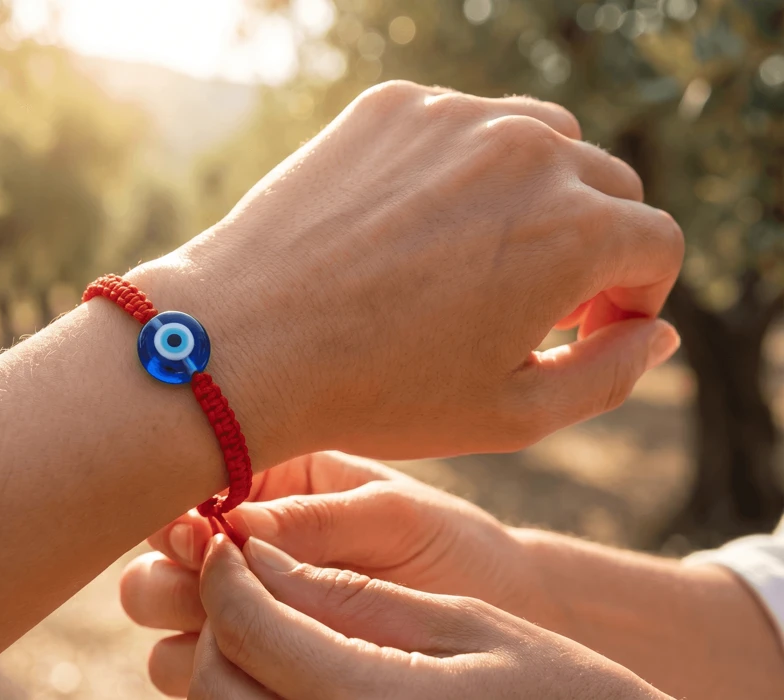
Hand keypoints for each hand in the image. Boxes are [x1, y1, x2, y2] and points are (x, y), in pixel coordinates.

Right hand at [121, 451, 543, 694]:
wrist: (500, 606)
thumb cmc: (450, 544)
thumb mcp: (390, 515)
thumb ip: (312, 516)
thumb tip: (232, 524)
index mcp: (266, 489)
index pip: (188, 497)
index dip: (180, 517)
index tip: (201, 536)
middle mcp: (241, 554)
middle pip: (156, 567)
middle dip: (172, 579)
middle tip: (212, 583)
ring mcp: (246, 614)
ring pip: (164, 629)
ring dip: (187, 630)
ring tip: (238, 629)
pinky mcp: (260, 664)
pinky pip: (199, 676)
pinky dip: (209, 672)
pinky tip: (254, 664)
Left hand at [130, 81, 681, 462]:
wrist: (242, 343)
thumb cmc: (376, 391)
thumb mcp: (512, 412)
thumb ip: (610, 373)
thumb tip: (657, 332)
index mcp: (576, 229)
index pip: (656, 243)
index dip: (631, 297)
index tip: (581, 330)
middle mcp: (526, 152)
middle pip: (604, 185)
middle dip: (589, 244)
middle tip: (529, 301)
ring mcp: (453, 118)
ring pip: (538, 140)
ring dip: (533, 194)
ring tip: (479, 257)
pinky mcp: (390, 107)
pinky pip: (456, 125)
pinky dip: (456, 168)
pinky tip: (410, 226)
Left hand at [186, 535, 669, 699]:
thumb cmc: (557, 689)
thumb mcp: (463, 626)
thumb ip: (348, 595)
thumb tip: (253, 555)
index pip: (243, 628)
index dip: (222, 571)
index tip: (227, 535)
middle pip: (212, 683)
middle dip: (214, 620)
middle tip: (242, 576)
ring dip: (224, 663)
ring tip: (264, 619)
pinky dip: (250, 697)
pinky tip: (287, 666)